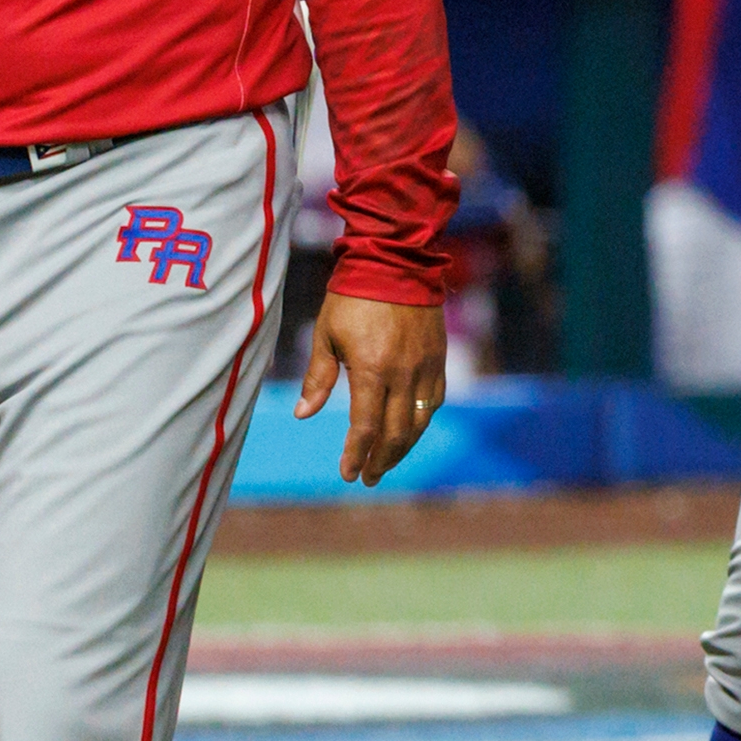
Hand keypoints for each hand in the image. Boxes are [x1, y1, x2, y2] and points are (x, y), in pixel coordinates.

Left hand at [295, 294, 448, 486]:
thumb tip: (303, 414)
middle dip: (381, 460)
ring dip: (403, 447)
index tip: (348, 474)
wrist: (396, 263)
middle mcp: (403, 374)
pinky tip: (410, 429)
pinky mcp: (438, 358)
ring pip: (420, 421)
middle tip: (368, 477)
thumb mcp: (325, 335)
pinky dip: (421, 421)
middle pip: (397, 432)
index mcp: (371, 370)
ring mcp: (425, 367)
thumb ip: (318, 377)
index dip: (357, 454)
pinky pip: (433, 400)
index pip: (366, 426)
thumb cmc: (352, 297)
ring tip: (387, 461)